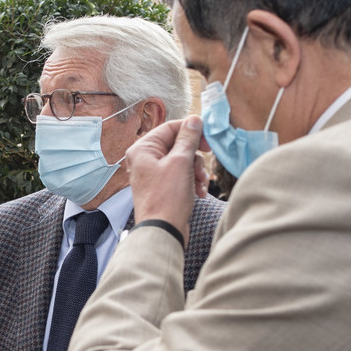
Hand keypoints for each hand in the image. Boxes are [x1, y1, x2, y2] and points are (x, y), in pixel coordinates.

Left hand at [125, 115, 209, 243]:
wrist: (163, 230)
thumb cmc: (167, 197)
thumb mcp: (181, 162)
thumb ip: (188, 138)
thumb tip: (194, 119)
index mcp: (143, 148)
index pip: (171, 127)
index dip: (192, 131)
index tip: (208, 140)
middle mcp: (145, 159)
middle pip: (178, 144)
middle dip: (195, 156)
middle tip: (207, 162)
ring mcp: (153, 173)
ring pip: (182, 160)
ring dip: (196, 170)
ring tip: (200, 183)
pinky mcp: (162, 186)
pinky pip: (181, 175)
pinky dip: (192, 181)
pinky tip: (198, 192)